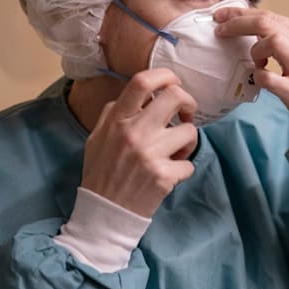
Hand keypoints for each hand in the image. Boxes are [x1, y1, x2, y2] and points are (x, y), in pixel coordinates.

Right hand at [81, 68, 199, 217]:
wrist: (104, 212)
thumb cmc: (102, 173)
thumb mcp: (97, 138)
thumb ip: (114, 113)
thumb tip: (139, 95)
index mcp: (117, 120)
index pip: (142, 82)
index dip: (165, 76)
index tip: (173, 83)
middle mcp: (135, 133)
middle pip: (175, 97)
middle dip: (188, 102)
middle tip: (186, 115)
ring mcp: (151, 154)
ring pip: (190, 131)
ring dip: (188, 142)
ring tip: (175, 153)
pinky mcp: (164, 176)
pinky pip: (189, 164)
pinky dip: (183, 169)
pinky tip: (169, 175)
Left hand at [214, 8, 288, 122]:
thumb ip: (283, 36)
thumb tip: (249, 23)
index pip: (271, 15)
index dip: (241, 14)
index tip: (222, 16)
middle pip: (267, 23)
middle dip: (237, 24)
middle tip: (221, 31)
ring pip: (273, 41)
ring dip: (255, 50)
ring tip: (257, 62)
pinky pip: (269, 78)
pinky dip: (258, 76)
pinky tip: (260, 78)